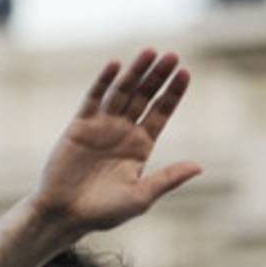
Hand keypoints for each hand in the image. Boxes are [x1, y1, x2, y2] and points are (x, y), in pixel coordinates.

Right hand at [32, 49, 200, 231]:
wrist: (66, 214)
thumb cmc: (105, 211)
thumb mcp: (141, 196)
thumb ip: (168, 178)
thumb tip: (200, 167)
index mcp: (141, 146)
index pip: (161, 112)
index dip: (173, 93)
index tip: (186, 72)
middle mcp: (124, 132)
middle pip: (144, 97)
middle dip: (157, 76)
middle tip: (172, 55)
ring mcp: (102, 126)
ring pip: (122, 92)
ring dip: (135, 72)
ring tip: (150, 52)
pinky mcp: (80, 125)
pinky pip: (93, 99)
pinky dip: (104, 82)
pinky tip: (116, 65)